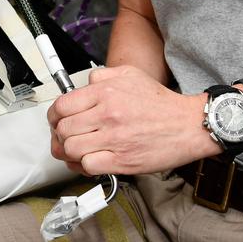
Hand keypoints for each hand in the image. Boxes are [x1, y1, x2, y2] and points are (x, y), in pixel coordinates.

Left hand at [46, 64, 218, 175]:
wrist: (188, 125)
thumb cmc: (161, 103)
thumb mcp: (130, 75)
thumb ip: (102, 76)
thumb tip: (84, 84)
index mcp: (106, 93)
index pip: (61, 106)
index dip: (54, 116)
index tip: (58, 121)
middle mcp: (107, 115)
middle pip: (62, 129)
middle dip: (60, 135)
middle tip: (67, 137)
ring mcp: (114, 139)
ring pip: (71, 149)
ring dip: (70, 152)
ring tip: (78, 150)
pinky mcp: (123, 161)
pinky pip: (88, 166)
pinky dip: (84, 166)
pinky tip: (90, 161)